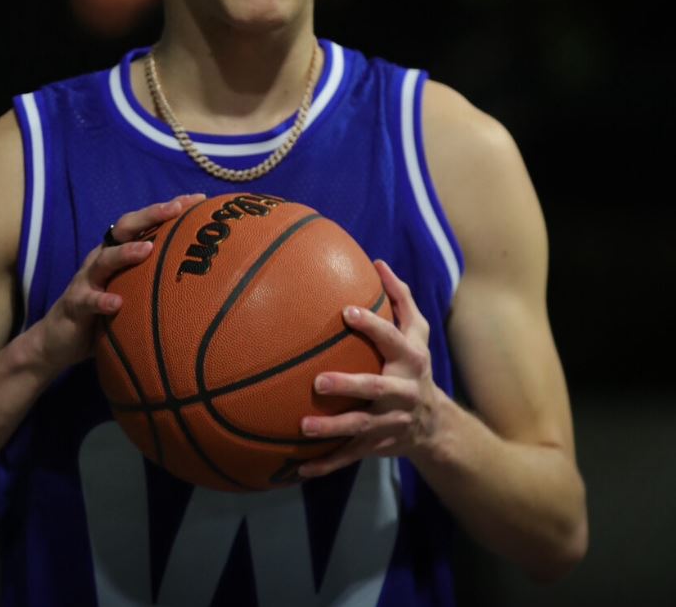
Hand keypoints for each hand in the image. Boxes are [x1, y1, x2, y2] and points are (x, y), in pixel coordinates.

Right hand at [34, 193, 205, 369]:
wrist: (59, 341)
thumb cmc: (106, 314)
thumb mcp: (134, 293)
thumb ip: (158, 281)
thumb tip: (206, 281)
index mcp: (119, 251)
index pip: (146, 223)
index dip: (169, 208)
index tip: (198, 200)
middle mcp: (102, 258)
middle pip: (124, 228)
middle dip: (150, 215)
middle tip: (175, 209)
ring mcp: (87, 279)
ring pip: (104, 259)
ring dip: (125, 253)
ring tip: (147, 249)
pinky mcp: (74, 304)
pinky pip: (88, 300)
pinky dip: (102, 301)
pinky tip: (117, 303)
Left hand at [298, 260, 439, 477]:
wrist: (434, 425)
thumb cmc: (415, 366)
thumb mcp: (418, 333)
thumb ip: (400, 298)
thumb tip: (378, 262)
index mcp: (409, 360)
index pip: (391, 340)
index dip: (372, 326)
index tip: (346, 312)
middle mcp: (401, 393)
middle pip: (375, 389)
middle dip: (349, 386)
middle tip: (319, 381)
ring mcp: (388, 423)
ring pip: (359, 428)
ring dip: (332, 429)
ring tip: (302, 426)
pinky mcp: (375, 446)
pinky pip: (347, 456)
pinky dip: (324, 464)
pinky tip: (296, 468)